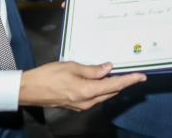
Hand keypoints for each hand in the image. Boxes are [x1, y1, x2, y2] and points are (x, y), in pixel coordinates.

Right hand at [18, 61, 145, 110]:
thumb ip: (92, 69)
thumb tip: (108, 68)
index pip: (114, 85)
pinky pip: (95, 96)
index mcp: (87, 91)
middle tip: (134, 73)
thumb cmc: (48, 76)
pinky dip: (102, 88)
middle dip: (123, 82)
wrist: (29, 90)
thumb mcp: (72, 67)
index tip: (142, 76)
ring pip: (104, 95)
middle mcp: (87, 101)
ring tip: (120, 74)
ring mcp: (82, 105)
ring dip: (112, 85)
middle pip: (111, 91)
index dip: (129, 80)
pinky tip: (102, 79)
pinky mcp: (76, 105)